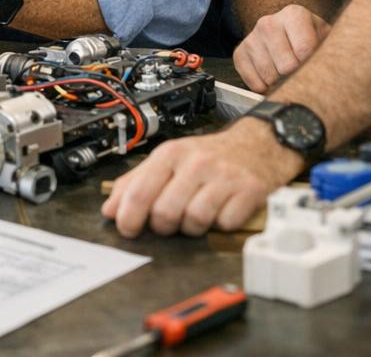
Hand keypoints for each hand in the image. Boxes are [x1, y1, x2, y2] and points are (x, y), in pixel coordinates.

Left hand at [101, 117, 303, 236]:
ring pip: (194, 221)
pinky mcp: (249, 191)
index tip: (126, 229)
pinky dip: (221, 224)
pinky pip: (225, 224)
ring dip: (193, 227)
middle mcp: (196, 163)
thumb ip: (136, 181)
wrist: (259, 142)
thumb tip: (111, 208)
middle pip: (165, 213)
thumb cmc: (210, 155)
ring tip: (196, 213)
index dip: (128, 216)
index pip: (139, 191)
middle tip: (169, 221)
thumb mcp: (170, 158)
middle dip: (163, 226)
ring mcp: (223, 177)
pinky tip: (222, 210)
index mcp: (171, 154)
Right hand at [234, 4, 331, 92]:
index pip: (304, 49)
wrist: (290, 35)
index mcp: (294, 14)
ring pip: (269, 76)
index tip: (315, 66)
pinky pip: (252, 81)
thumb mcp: (327, 40)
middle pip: (286, 66)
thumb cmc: (313, 40)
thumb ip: (328, 53)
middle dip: (296, 74)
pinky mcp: (239, 53)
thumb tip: (322, 77)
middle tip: (301, 71)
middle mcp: (268, 23)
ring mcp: (251, 38)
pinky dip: (264, 87)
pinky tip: (272, 79)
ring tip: (287, 73)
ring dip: (280, 81)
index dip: (312, 65)